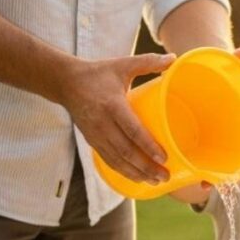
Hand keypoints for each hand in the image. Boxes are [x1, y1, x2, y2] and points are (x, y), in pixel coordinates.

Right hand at [60, 53, 175, 183]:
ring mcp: (95, 134)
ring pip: (116, 159)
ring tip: (155, 182)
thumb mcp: (122, 64)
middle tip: (164, 176)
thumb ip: (148, 62)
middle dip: (145, 167)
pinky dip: (122, 172)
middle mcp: (102, 123)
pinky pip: (108, 160)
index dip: (147, 145)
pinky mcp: (91, 140)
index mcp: (112, 104)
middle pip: (125, 151)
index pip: (132, 129)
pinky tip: (137, 179)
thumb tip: (174, 58)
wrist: (64, 82)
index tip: (163, 158)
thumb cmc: (99, 73)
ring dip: (136, 173)